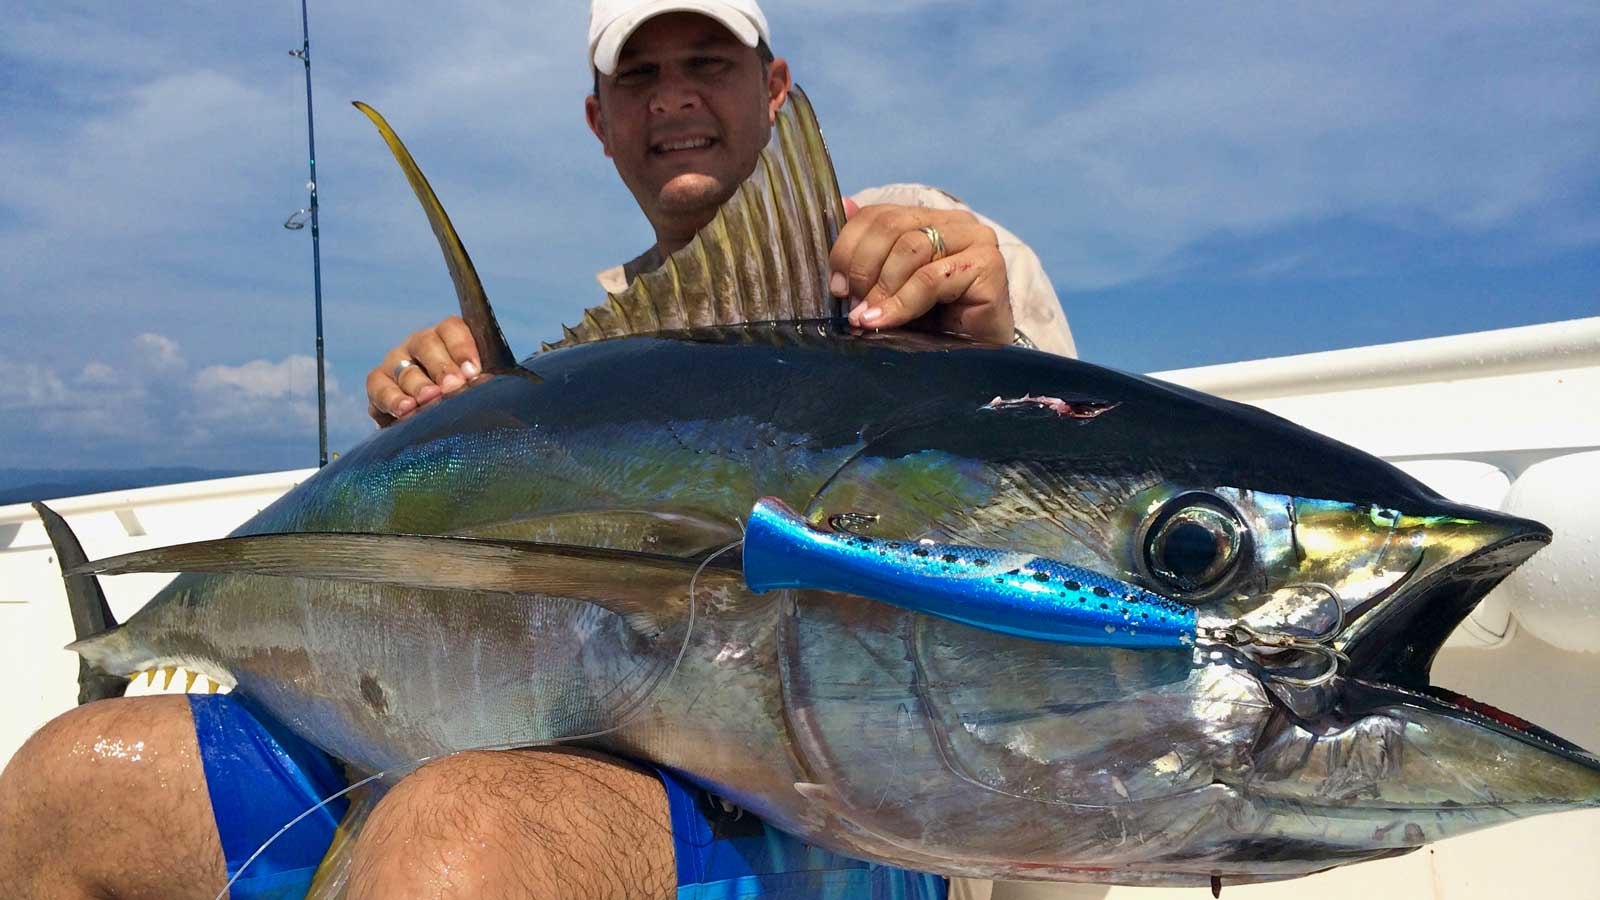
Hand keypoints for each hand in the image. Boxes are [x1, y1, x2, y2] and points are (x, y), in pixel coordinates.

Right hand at [366, 316, 481, 426]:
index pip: (452, 329)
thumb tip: (489, 384)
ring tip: (431, 398)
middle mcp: (418, 345)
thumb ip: (483, 380)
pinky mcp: (377, 385)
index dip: (462, 347)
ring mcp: (395, 363)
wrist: (434, 425)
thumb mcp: (476, 386)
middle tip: (454, 386)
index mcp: (447, 338)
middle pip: (426, 344)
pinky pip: (380, 388)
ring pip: (406, 369)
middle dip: (442, 367)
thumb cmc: (463, 399)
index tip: (473, 371)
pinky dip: (393, 399)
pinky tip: (406, 410)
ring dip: (420, 385)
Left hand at [828, 201, 1013, 344]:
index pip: (879, 213)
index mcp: (929, 217)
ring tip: (866, 316)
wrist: (976, 355)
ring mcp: (976, 240)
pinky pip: (931, 279)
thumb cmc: (934, 321)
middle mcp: (955, 221)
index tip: (837, 285)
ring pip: (912, 248)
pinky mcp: (988, 265)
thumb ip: (868, 251)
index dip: (849, 246)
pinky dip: (902, 303)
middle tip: (851, 302)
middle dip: (863, 266)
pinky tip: (885, 320)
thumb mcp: (890, 286)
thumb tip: (842, 206)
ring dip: (882, 287)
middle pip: (893, 225)